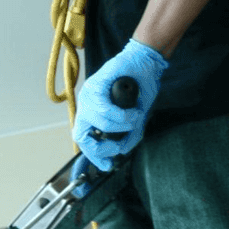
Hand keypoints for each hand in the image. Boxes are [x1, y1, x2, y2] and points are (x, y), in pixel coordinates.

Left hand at [73, 39, 168, 171]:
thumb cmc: (139, 87)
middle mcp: (86, 105)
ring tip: (134, 119)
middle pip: (82, 135)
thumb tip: (123, 150)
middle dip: (101, 146)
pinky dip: (120, 115)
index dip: (94, 155)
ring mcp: (89, 94)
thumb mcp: (136, 117)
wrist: (146, 63)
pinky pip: (104, 109)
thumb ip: (129, 135)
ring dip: (121, 127)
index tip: (106, 165)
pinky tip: (132, 113)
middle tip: (118, 146)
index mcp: (92, 113)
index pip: (84, 139)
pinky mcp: (96, 84)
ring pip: (99, 123)